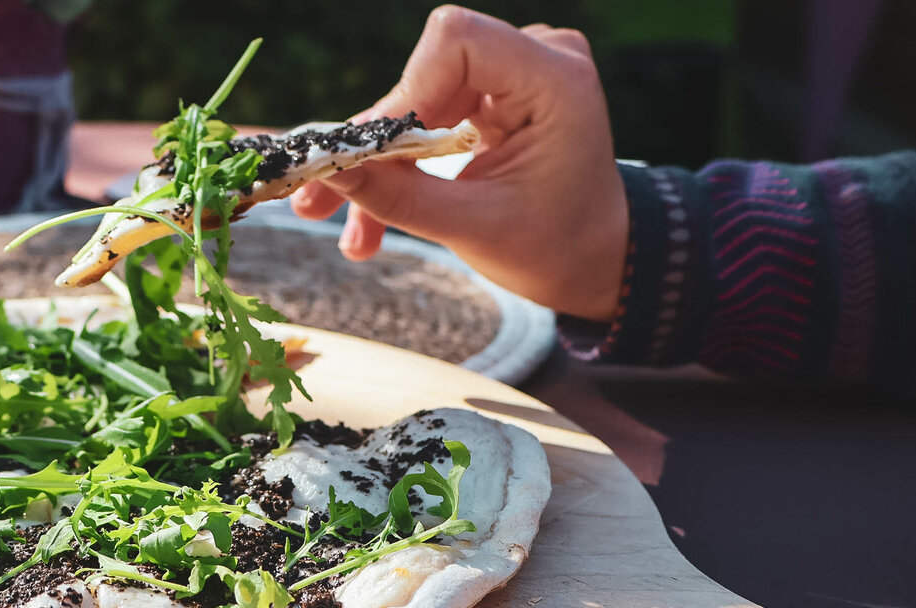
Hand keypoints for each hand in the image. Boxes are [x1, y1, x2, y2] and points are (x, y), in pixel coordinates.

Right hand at [290, 7, 626, 321]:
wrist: (594, 260)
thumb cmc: (553, 247)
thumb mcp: (472, 229)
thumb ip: (398, 197)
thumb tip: (326, 171)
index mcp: (555, 81)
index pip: (456, 39)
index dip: (405, 92)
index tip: (374, 156)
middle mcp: (537, 59)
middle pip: (425, 74)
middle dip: (375, 145)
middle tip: (320, 204)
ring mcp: (514, 72)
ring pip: (415, 101)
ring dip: (377, 166)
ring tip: (349, 234)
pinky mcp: (491, 91)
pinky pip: (426, 115)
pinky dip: (398, 165)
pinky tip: (368, 224)